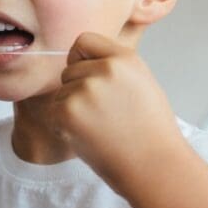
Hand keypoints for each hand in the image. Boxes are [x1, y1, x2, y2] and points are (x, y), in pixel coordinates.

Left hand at [52, 32, 184, 189]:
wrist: (155, 167)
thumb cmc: (150, 131)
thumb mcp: (141, 82)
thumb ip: (114, 66)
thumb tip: (82, 60)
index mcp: (125, 58)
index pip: (84, 41)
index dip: (82, 60)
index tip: (91, 78)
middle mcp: (104, 69)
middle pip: (69, 69)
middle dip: (78, 89)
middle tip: (104, 114)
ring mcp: (84, 90)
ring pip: (61, 92)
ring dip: (72, 110)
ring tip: (100, 128)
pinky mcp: (67, 112)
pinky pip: (53, 112)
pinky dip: (63, 126)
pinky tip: (89, 137)